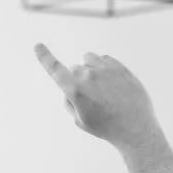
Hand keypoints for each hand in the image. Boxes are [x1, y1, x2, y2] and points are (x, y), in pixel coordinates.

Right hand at [34, 44, 161, 148]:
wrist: (135, 126)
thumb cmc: (104, 126)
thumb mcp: (79, 120)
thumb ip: (70, 101)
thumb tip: (69, 86)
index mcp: (75, 91)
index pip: (55, 70)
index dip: (45, 57)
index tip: (37, 46)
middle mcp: (89, 76)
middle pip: (74, 69)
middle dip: (77, 80)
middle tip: (91, 99)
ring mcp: (105, 69)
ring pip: (88, 60)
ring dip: (89, 69)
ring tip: (101, 89)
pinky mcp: (119, 66)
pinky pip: (104, 59)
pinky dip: (103, 68)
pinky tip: (112, 84)